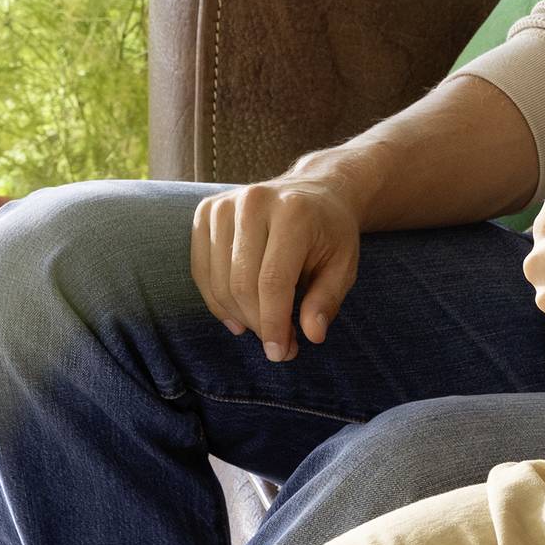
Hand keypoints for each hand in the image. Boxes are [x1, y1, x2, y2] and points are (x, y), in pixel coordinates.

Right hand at [191, 171, 363, 362]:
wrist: (313, 192)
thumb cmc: (330, 234)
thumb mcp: (343, 266)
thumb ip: (326, 300)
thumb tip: (312, 334)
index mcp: (293, 212)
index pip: (272, 281)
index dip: (273, 323)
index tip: (280, 353)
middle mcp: (255, 202)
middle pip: (241, 283)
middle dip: (257, 324)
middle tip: (279, 346)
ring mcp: (225, 204)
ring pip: (218, 281)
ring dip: (238, 316)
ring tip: (263, 328)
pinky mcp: (206, 212)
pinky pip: (200, 270)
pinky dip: (216, 301)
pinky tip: (238, 316)